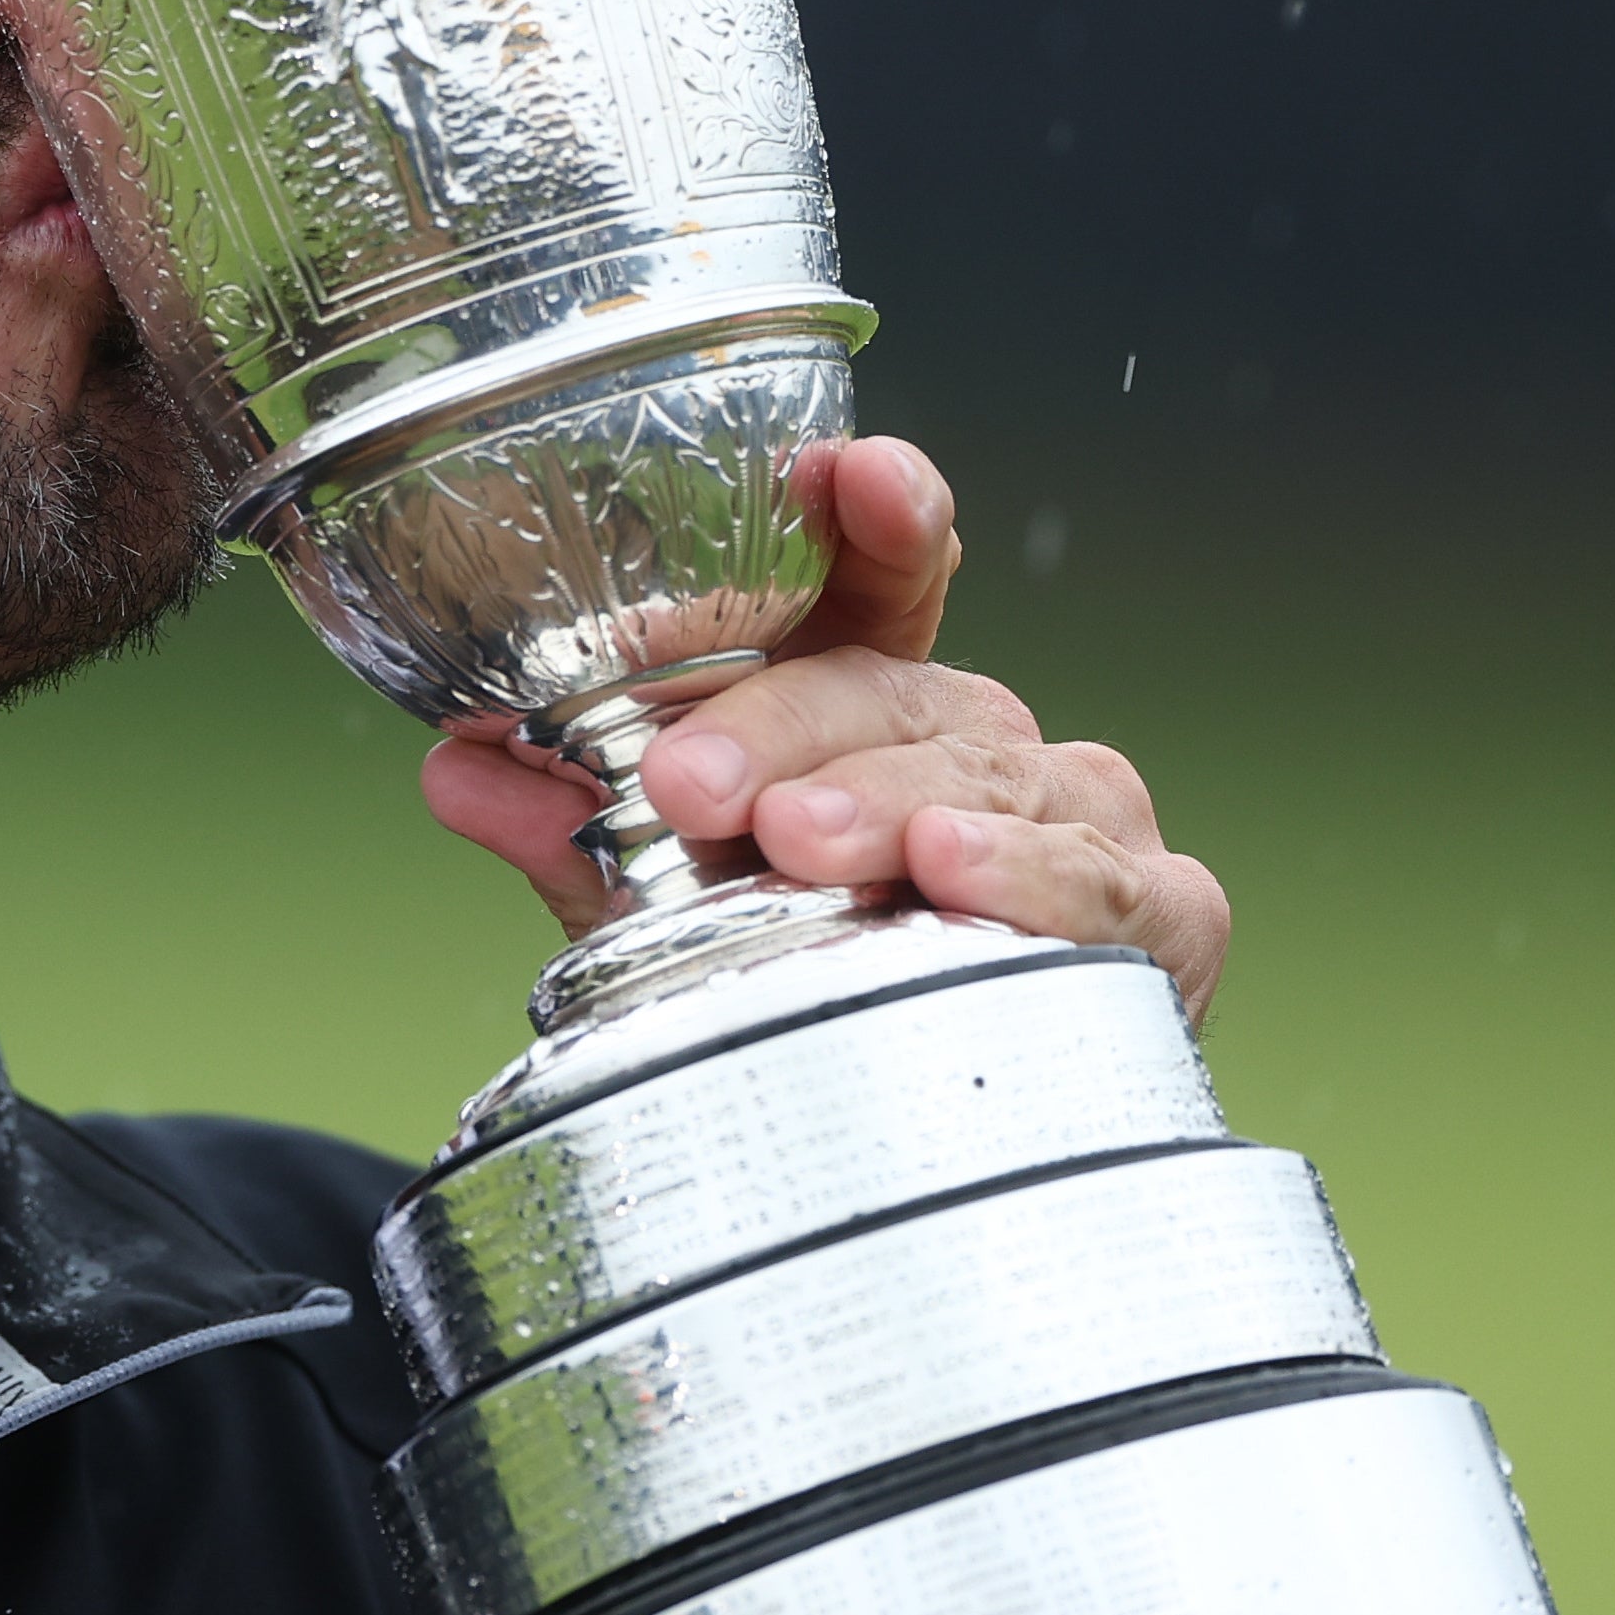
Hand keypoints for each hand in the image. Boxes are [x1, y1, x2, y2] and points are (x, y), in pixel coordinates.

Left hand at [414, 437, 1234, 1021]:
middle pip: (896, 691)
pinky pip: (1101, 884)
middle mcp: (983, 737)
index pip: (884, 576)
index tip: (843, 471)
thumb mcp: (664, 907)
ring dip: (885, 807)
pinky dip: (1026, 880)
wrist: (922, 1143)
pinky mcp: (1158, 912)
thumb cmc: (805, 982)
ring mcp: (1078, 815)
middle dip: (787, 729)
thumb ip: (575, 831)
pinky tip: (956, 876)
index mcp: (872, 705)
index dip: (873, 513)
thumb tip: (456, 766)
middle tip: (693, 785)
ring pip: (986, 780)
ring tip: (800, 839)